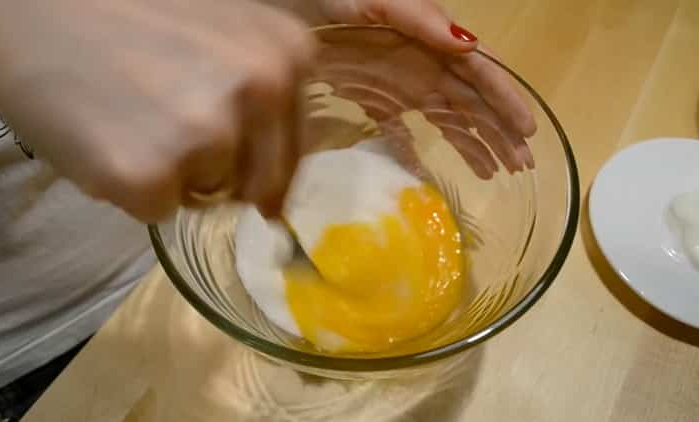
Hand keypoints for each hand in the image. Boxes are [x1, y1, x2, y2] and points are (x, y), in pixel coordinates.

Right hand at [0, 0, 314, 221]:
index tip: (204, 126)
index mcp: (288, 53)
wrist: (23, 11)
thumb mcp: (222, 29)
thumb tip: (279, 202)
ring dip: (173, 174)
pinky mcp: (150, 175)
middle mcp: (261, 89)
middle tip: (159, 116)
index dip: (248, 153)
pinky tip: (106, 136)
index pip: (294, 149)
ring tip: (131, 116)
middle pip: (260, 183)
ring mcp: (207, 134)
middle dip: (215, 169)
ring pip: (209, 196)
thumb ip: (267, 96)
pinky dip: (130, 190)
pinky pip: (158, 211)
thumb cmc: (123, 16)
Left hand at [315, 0, 536, 177]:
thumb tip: (470, 45)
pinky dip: (417, 150)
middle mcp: (424, 65)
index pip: (480, 74)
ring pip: (446, 118)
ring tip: (494, 174)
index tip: (528, 132)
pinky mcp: (373, 99)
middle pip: (471, 102)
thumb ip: (422, 19)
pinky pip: (401, 129)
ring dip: (471, 144)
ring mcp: (400, 84)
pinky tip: (434, 172)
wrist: (284, 8)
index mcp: (432, 41)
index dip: (506, 102)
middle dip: (500, 132)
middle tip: (522, 166)